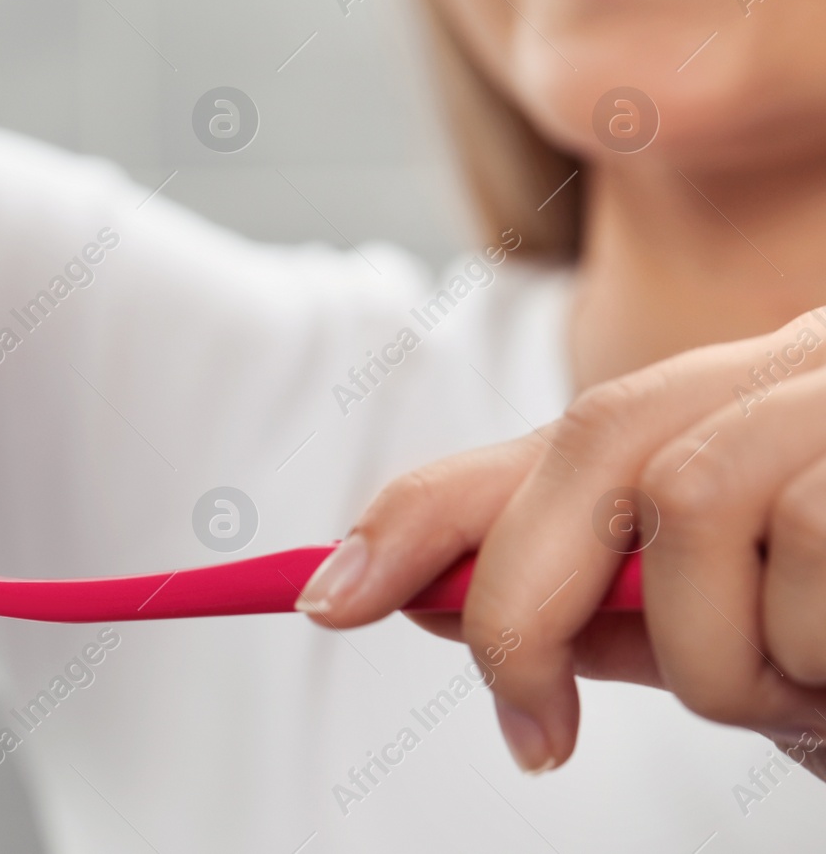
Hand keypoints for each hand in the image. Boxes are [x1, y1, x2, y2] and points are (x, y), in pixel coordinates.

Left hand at [297, 309, 825, 776]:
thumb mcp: (740, 633)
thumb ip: (606, 610)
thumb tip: (428, 600)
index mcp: (737, 406)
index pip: (550, 442)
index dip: (419, 512)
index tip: (325, 596)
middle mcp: (787, 366)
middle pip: (588, 442)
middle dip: (523, 603)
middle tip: (535, 737)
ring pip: (686, 498)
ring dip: (720, 654)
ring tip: (800, 690)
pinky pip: (807, 544)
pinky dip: (808, 651)